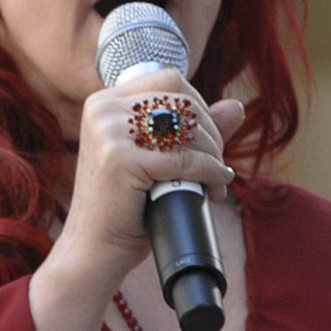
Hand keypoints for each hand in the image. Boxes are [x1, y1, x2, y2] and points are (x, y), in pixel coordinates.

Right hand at [47, 69, 244, 290]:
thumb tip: (236, 107)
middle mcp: (102, 110)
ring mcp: (108, 133)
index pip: (169, 81)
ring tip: (215, 181)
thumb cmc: (126, 206)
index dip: (199, 106)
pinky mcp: (119, 160)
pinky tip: (214, 187)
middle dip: (211, 133)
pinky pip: (183, 159)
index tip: (206, 140)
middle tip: (216, 164)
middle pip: (182, 100)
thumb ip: (192, 131)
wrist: (93, 249)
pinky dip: (208, 172)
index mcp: (104, 103)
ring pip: (186, 127)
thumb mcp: (158, 160)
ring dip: (213, 154)